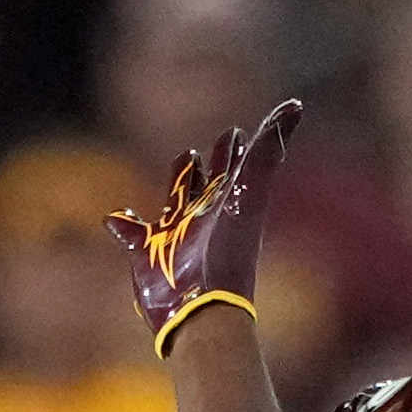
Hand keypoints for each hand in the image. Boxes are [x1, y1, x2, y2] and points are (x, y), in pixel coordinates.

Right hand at [111, 99, 302, 352]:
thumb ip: (268, 151)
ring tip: (181, 163)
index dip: (234, 149)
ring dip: (177, 183)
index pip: (232, 167)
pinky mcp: (148, 255)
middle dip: (205, 165)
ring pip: (175, 201)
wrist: (203, 306)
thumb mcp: (249, 192)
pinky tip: (116, 217)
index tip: (236, 132)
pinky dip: (124, 224)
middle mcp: (204, 215)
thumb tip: (295, 105)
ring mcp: (176, 235)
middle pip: (204, 183)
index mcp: (227, 201)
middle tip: (209, 146)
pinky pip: (133, 234)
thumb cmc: (228, 252)